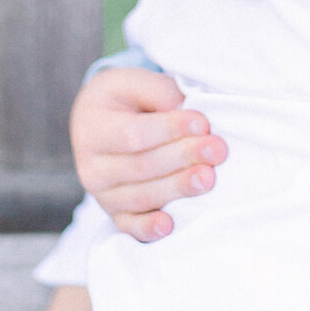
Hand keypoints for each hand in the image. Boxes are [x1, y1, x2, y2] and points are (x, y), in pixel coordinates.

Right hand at [70, 67, 227, 240]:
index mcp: (94, 127)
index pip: (133, 134)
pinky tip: (169, 226)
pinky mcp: (114, 212)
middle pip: (141, 167)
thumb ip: (159, 92)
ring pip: (140, 196)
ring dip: (177, 188)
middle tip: (218, 150)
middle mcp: (92, 165)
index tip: (202, 122)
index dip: (169, 129)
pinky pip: (129, 225)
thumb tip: (188, 115)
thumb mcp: (134, 81)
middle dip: (183, 158)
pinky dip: (147, 228)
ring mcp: (102, 193)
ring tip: (208, 178)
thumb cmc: (124, 97)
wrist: (97, 120)